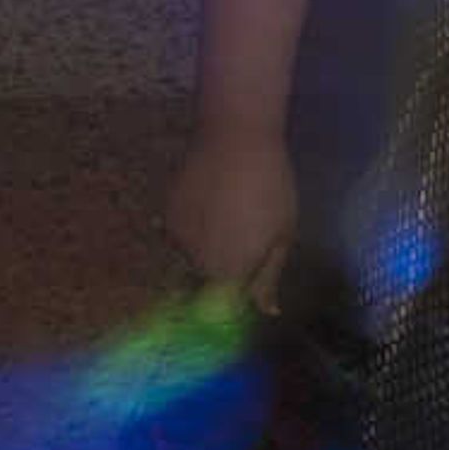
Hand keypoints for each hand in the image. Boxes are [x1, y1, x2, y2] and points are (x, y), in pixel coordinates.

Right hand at [165, 132, 294, 310]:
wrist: (235, 138)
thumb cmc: (270, 186)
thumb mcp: (283, 233)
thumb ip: (269, 277)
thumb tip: (267, 312)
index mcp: (229, 272)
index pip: (225, 306)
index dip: (237, 293)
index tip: (248, 273)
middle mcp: (196, 264)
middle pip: (206, 282)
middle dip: (222, 268)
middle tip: (243, 232)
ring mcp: (177, 239)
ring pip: (189, 257)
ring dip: (204, 246)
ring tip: (227, 210)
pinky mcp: (165, 214)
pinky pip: (177, 233)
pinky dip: (191, 225)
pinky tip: (209, 199)